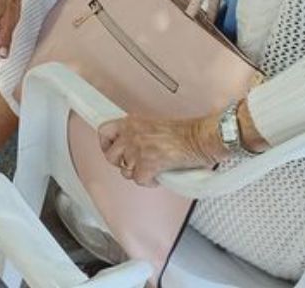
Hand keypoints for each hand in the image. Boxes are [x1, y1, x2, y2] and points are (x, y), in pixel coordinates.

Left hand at [97, 114, 222, 186]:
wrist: (200, 138)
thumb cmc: (186, 132)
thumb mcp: (154, 125)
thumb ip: (139, 134)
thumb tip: (131, 148)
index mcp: (131, 122)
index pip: (103, 131)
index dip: (105, 145)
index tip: (112, 151)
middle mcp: (131, 134)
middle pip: (111, 156)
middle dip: (122, 164)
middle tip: (134, 165)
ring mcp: (138, 149)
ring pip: (125, 171)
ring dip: (137, 173)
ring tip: (150, 170)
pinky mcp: (147, 164)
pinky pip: (139, 180)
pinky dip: (149, 182)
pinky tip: (158, 177)